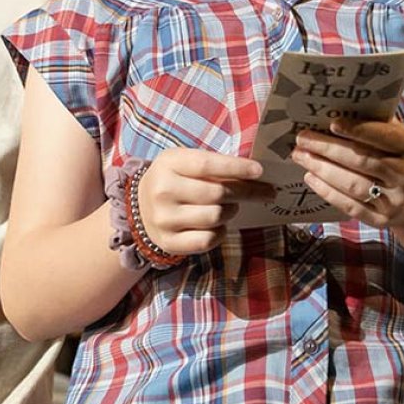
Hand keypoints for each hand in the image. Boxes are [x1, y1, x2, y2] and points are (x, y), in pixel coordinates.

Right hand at [138, 149, 273, 255]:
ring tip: (231, 206)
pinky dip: (220, 233)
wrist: (139, 208)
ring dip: (232, 211)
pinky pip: (207, 240)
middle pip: (216, 193)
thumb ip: (212, 164)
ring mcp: (164, 219)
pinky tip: (219, 225)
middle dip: (246, 192)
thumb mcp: (184, 162)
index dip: (236, 168)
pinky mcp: (169, 242)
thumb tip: (253, 173)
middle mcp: (163, 191)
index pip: (206, 165)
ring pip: (215, 217)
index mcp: (168, 164)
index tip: (259, 171)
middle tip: (264, 192)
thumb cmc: (172, 180)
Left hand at [293, 118, 403, 227]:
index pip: (384, 137)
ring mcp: (394, 201)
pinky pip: (351, 206)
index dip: (357, 130)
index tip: (331, 123)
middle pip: (362, 160)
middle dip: (328, 149)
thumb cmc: (402, 159)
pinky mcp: (381, 220)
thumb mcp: (401, 139)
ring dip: (323, 169)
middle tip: (302, 138)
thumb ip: (378, 124)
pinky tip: (310, 178)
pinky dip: (328, 192)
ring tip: (301, 156)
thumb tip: (340, 108)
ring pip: (354, 184)